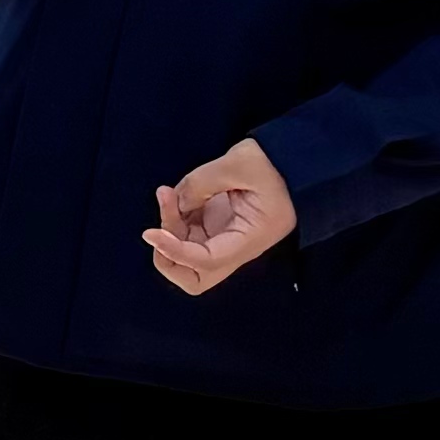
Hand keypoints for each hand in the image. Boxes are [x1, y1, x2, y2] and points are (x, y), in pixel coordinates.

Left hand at [145, 138, 298, 296]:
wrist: (288, 163)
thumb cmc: (274, 165)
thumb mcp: (241, 162)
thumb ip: (201, 181)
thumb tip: (175, 203)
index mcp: (251, 237)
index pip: (208, 262)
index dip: (175, 252)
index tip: (151, 233)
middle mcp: (235, 246)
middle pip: (195, 277)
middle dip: (169, 259)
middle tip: (156, 230)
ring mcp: (222, 239)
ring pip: (184, 253)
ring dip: (168, 229)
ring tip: (166, 194)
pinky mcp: (213, 227)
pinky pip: (183, 233)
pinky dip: (172, 218)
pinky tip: (172, 195)